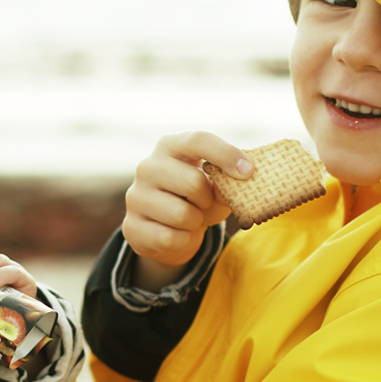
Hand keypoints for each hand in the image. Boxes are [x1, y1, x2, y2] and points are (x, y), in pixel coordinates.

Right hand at [122, 131, 251, 289]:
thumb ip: (225, 185)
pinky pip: (170, 238)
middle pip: (194, 183)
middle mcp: (147, 166)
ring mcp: (135, 197)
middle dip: (209, 200)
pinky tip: (177, 234)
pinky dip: (184, 241)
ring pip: (182, 214)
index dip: (225, 154)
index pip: (198, 140)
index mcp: (170, 146)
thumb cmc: (196, 200)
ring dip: (196, 222)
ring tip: (190, 219)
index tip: (248, 172)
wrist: (166, 231)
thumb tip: (227, 192)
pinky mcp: (131, 227)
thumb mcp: (215, 188)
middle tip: (205, 205)